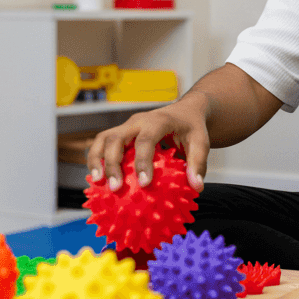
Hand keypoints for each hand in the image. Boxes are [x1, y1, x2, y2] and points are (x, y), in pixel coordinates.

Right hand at [86, 92, 209, 192]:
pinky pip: (103, 144)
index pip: (146, 140)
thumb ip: (198, 163)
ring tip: (97, 182)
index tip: (144, 183)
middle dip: (112, 163)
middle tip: (115, 188)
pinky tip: (98, 180)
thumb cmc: (192, 128)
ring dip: (97, 160)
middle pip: (116, 138)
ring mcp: (126, 125)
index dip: (143, 161)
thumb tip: (196, 187)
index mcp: (158, 121)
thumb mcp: (202, 142)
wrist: (184, 111)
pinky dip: (97, 160)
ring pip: (103, 138)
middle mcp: (138, 120)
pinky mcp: (121, 132)